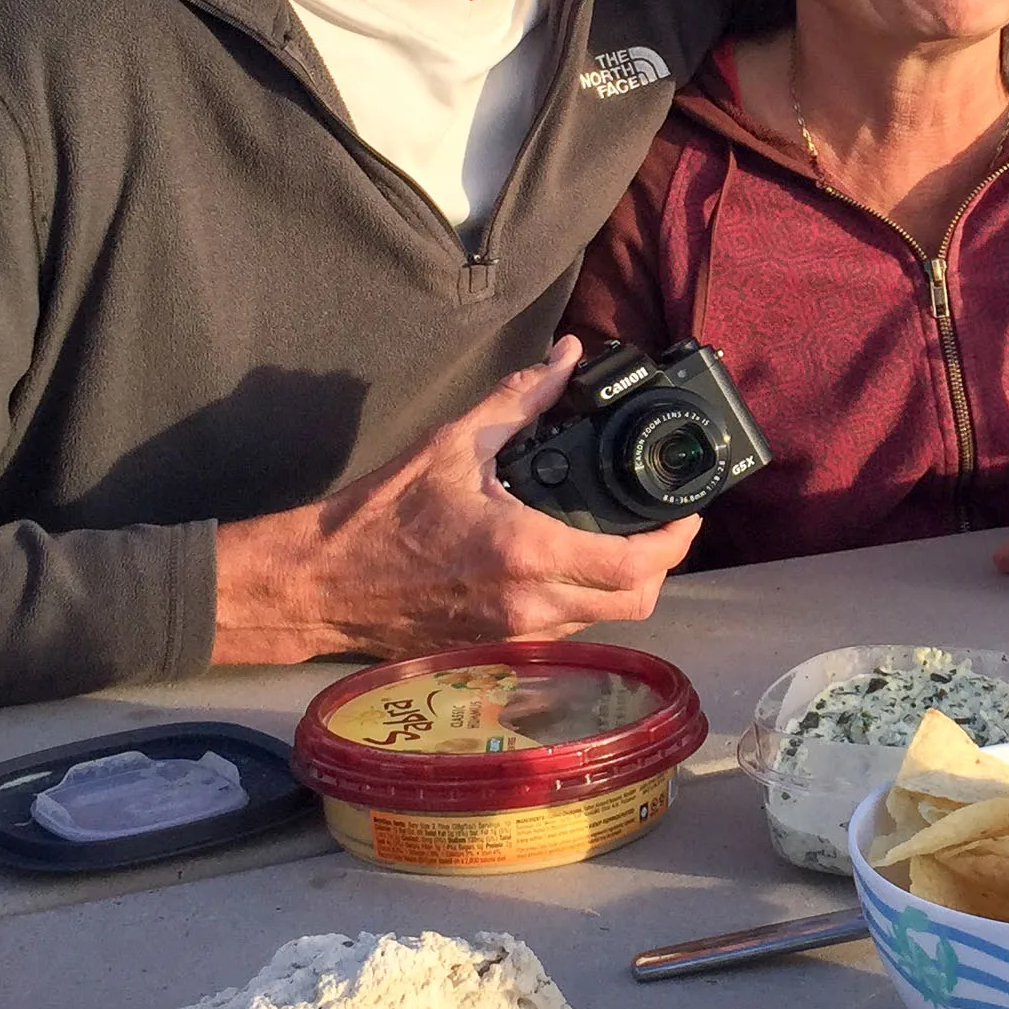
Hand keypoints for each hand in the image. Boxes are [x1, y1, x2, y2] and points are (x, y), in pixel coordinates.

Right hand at [208, 336, 698, 664]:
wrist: (319, 584)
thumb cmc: (379, 516)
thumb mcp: (454, 444)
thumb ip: (519, 399)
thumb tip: (564, 357)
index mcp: (527, 553)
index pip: (635, 566)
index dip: (676, 542)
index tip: (688, 515)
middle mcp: (530, 605)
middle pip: (636, 605)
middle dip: (660, 568)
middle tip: (663, 529)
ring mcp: (513, 636)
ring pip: (601, 622)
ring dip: (622, 587)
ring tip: (620, 541)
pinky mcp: (494, 651)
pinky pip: (563, 633)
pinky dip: (581, 604)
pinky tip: (569, 566)